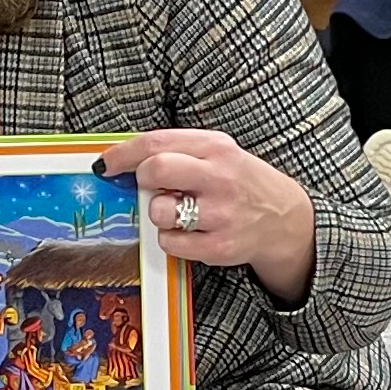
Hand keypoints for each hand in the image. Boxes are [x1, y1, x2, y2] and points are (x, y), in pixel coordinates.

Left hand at [96, 128, 316, 304]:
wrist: (284, 218)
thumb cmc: (241, 182)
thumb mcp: (219, 152)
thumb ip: (179, 150)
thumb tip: (127, 160)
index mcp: (216, 147)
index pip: (156, 143)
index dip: (122, 154)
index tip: (105, 164)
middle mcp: (220, 177)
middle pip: (155, 170)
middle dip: (141, 180)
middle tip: (148, 187)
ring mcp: (220, 214)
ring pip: (159, 211)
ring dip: (158, 212)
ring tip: (177, 211)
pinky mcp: (219, 246)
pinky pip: (170, 242)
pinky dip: (170, 238)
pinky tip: (188, 231)